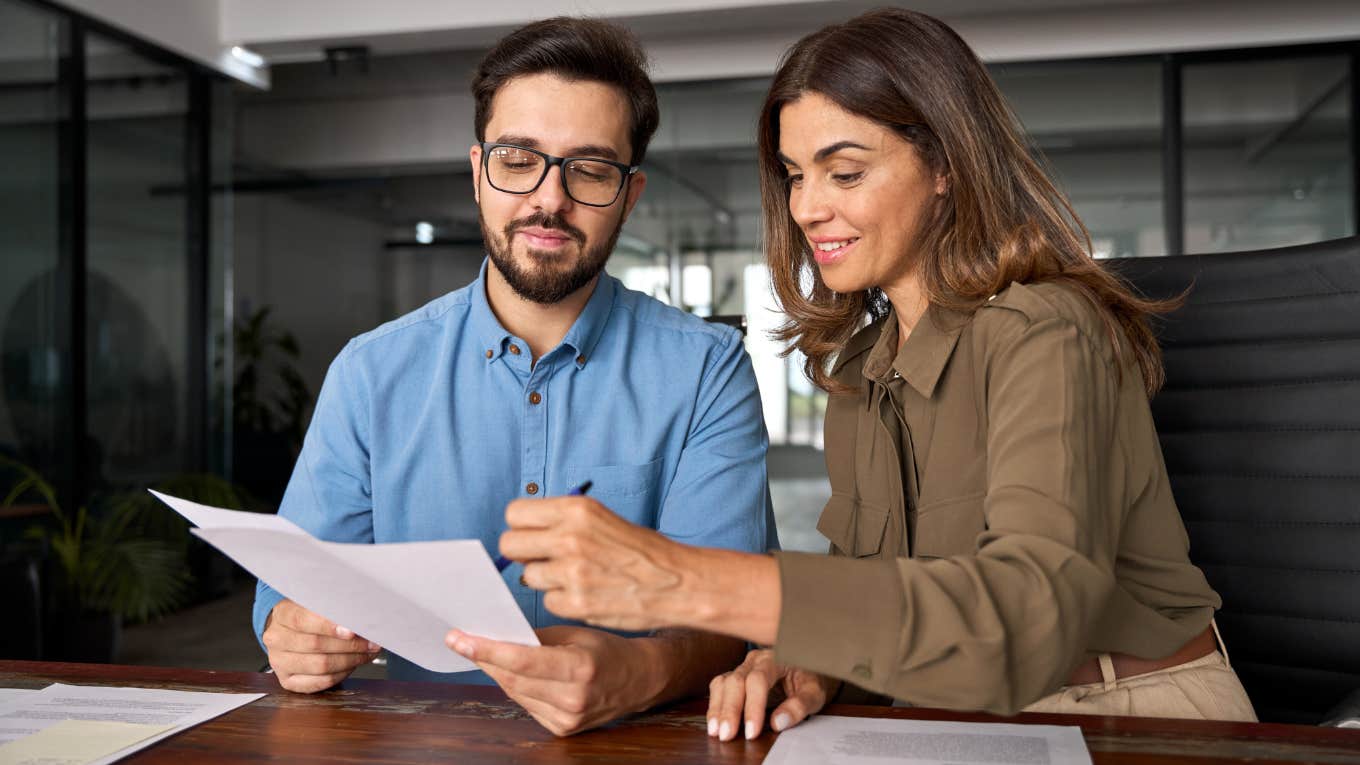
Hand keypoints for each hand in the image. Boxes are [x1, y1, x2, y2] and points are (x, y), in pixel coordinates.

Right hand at [262, 599, 380, 692]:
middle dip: (350, 645)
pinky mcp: (287, 681)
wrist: (291, 631)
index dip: (328, 626)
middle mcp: (276, 639)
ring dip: (350, 660)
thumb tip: (362, 616)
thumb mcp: (318, 603)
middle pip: (315, 644)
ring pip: (320, 665)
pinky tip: (352, 665)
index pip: (302, 620)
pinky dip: (341, 674)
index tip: (351, 630)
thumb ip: (335, 608)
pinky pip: (319, 682)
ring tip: (366, 653)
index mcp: (282, 614)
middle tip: (371, 642)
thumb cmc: (310, 616)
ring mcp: (279, 662)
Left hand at [445, 625, 660, 735]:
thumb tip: (497, 635)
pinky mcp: (562, 729)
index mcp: (580, 668)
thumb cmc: (608, 650)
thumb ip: (537, 638)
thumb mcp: (575, 633)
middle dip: (484, 658)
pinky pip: (526, 705)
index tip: (460, 639)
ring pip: (515, 693)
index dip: (487, 650)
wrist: (640, 680)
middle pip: (512, 679)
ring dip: (497, 672)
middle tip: (462, 640)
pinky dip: (516, 687)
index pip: (522, 661)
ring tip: (483, 652)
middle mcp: (573, 698)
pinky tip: (512, 673)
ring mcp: (568, 718)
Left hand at [500, 496, 688, 631]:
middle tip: (544, 559)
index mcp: (576, 510)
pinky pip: (548, 601)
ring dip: (546, 580)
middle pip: (510, 544)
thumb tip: (525, 533)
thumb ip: (562, 521)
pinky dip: (562, 601)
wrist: (677, 581)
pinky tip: (586, 594)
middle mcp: (569, 537)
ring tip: (575, 578)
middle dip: (523, 554)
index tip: (533, 535)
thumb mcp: (602, 518)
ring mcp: (571, 572)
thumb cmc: (640, 550)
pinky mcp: (576, 603)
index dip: (522, 526)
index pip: (515, 513)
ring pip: (528, 576)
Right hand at [708, 648, 838, 740]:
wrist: (806, 668)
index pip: (758, 680)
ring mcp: (743, 667)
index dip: (753, 706)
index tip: (752, 731)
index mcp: (775, 658)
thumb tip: (777, 722)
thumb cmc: (810, 680)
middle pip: (736, 681)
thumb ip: (799, 706)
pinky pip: (719, 688)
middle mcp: (755, 660)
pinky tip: (714, 723)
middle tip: (727, 735)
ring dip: (718, 708)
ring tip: (716, 731)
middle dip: (730, 710)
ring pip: (723, 683)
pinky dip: (715, 706)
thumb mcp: (814, 693)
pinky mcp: (735, 677)